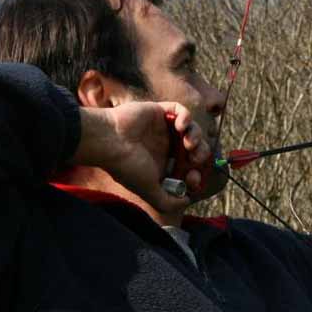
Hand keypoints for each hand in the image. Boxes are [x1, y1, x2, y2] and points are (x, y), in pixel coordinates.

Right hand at [73, 101, 213, 209]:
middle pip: (196, 147)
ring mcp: (162, 128)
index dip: (197, 172)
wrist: (109, 142)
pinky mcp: (158, 111)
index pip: (190, 167)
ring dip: (197, 136)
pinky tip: (180, 126)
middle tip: (194, 158)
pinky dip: (186, 117)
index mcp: (163, 163)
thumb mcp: (149, 190)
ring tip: (188, 143)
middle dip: (202, 154)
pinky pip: (180, 110)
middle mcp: (165, 145)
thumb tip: (187, 201)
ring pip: (192, 129)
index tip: (193, 176)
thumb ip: (167, 202)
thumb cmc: (126, 166)